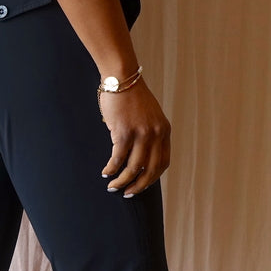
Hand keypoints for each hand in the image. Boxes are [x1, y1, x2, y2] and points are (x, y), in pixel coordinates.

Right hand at [100, 80, 170, 195]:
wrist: (121, 78)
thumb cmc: (131, 96)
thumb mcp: (149, 115)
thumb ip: (149, 133)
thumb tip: (138, 157)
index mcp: (164, 130)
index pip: (163, 162)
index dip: (153, 177)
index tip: (143, 184)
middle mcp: (155, 134)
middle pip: (150, 169)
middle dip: (139, 185)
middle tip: (128, 193)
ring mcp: (140, 134)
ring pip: (133, 167)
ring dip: (122, 181)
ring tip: (113, 187)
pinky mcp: (124, 132)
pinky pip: (118, 158)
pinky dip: (112, 169)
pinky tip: (106, 172)